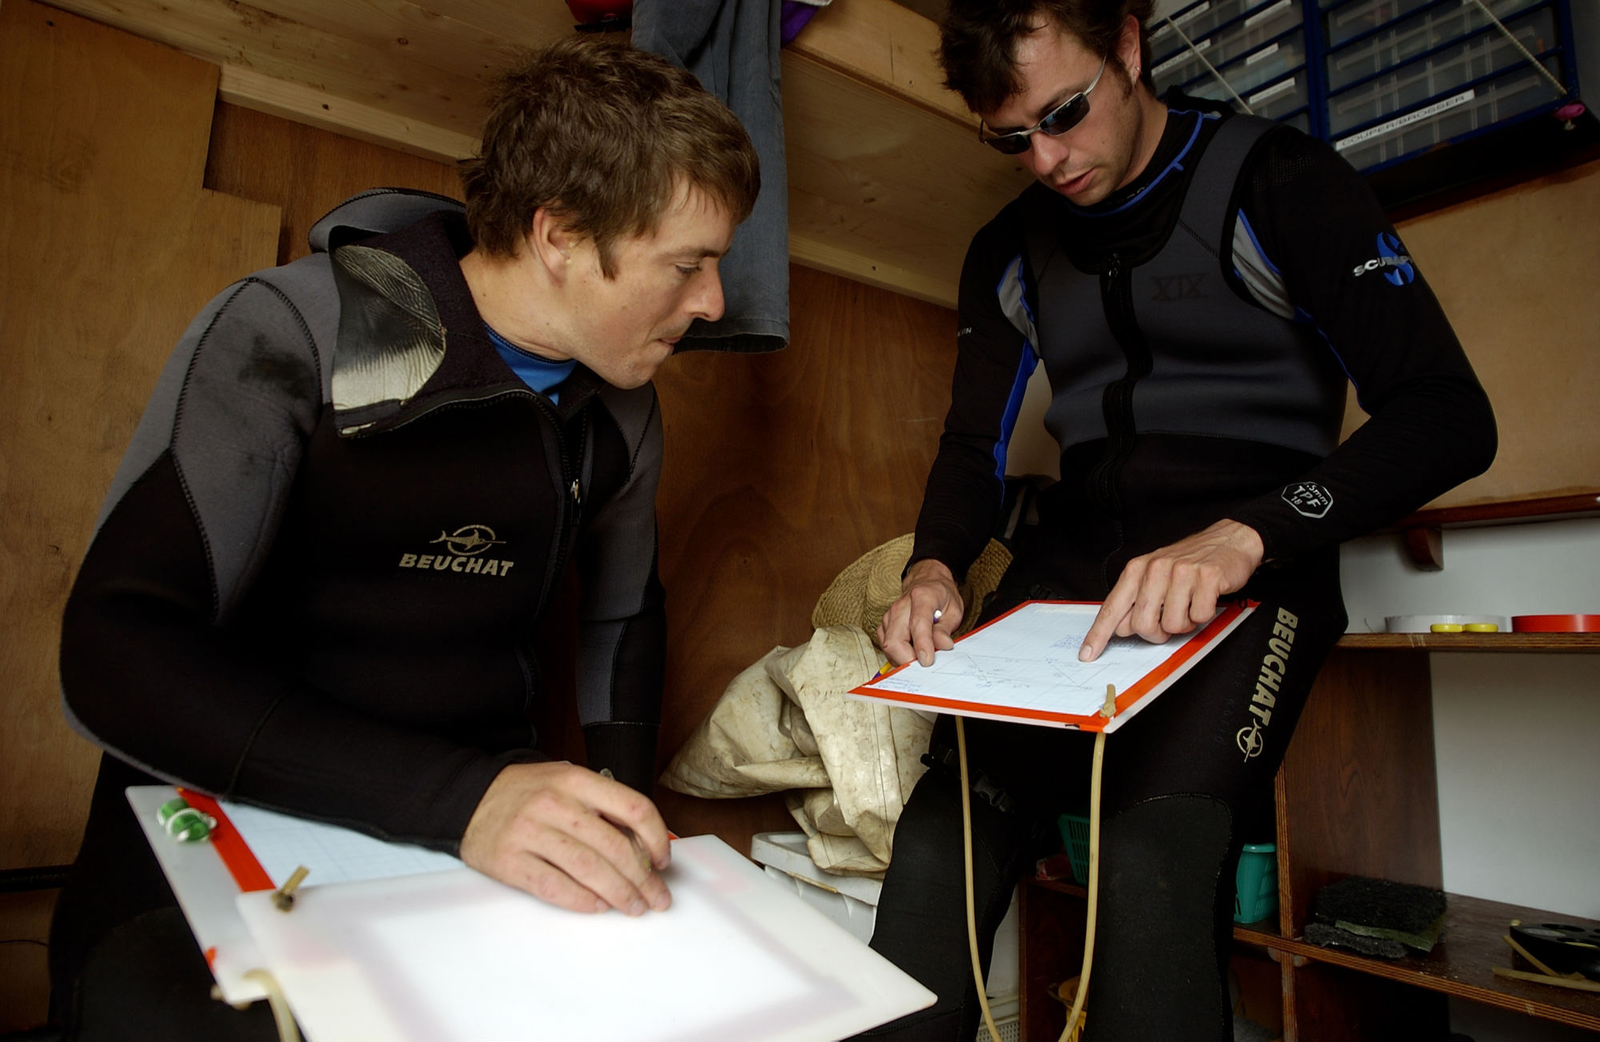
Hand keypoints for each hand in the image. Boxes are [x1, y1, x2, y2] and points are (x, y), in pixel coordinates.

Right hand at [460, 761, 671, 914]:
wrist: (470, 799)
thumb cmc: (527, 794)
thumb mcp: (566, 782)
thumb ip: (602, 807)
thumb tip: (644, 846)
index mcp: (576, 781)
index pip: (632, 807)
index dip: (656, 838)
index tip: (663, 861)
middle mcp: (554, 804)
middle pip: (614, 846)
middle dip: (644, 879)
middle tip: (657, 897)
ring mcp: (530, 832)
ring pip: (588, 869)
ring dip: (619, 894)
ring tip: (634, 907)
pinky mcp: (510, 861)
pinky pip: (554, 886)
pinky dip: (582, 900)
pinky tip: (598, 906)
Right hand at [877, 558, 963, 666]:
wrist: (927, 582)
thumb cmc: (941, 596)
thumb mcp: (954, 610)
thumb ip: (945, 629)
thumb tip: (942, 646)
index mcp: (922, 597)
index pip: (918, 624)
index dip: (922, 646)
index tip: (928, 661)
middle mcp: (901, 606)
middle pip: (894, 640)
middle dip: (907, 660)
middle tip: (924, 667)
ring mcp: (889, 615)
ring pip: (887, 646)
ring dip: (903, 658)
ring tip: (920, 657)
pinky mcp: (884, 625)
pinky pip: (886, 646)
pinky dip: (897, 655)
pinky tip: (911, 653)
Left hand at [1080, 519, 1263, 661]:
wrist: (1229, 540)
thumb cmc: (1190, 561)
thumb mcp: (1155, 575)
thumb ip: (1136, 600)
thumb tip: (1120, 629)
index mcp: (1138, 569)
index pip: (1112, 608)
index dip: (1099, 635)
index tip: (1088, 654)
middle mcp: (1156, 569)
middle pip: (1142, 625)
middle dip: (1157, 632)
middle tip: (1169, 620)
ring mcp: (1182, 572)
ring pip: (1172, 625)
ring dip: (1184, 623)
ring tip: (1189, 605)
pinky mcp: (1207, 577)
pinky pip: (1199, 617)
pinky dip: (1203, 615)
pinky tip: (1205, 599)